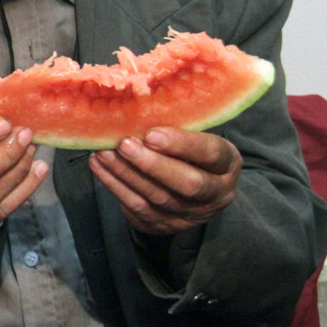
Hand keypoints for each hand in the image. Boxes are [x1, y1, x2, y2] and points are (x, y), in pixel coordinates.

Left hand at [89, 127, 241, 235]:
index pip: (211, 154)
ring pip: (158, 197)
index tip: (151, 133)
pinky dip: (115, 185)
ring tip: (104, 152)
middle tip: (124, 144)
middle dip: (153, 165)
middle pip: (187, 184)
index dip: (182, 144)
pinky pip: (137, 207)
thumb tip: (137, 102)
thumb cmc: (189, 152)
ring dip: (126, 173)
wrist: (191, 192)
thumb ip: (178, 125)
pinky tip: (99, 166)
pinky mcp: (164, 224)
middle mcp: (215, 194)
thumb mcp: (196, 136)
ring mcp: (190, 214)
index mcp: (227, 165)